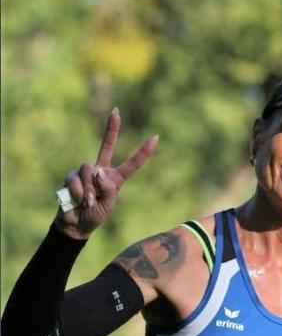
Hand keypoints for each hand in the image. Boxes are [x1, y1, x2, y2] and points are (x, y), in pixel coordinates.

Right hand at [55, 107, 158, 239]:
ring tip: (88, 202)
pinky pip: (77, 180)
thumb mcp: (107, 206)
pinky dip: (79, 193)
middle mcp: (101, 171)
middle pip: (107, 146)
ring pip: (89, 169)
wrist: (75, 224)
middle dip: (111, 129)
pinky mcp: (72, 176)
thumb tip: (98, 170)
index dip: (143, 152)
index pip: (131, 164)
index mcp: (115, 179)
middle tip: (116, 111)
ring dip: (89, 189)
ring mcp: (85, 172)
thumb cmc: (94, 215)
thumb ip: (108, 189)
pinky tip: (78, 201)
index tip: (155, 138)